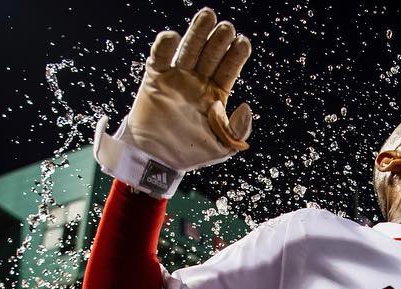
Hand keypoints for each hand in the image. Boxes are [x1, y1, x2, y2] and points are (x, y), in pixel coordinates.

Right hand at [118, 8, 251, 169]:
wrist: (157, 160)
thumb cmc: (190, 154)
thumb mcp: (222, 147)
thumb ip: (238, 130)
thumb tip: (245, 106)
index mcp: (216, 95)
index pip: (229, 70)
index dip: (236, 56)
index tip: (243, 42)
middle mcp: (197, 82)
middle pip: (210, 54)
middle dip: (219, 40)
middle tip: (227, 27)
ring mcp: (176, 78)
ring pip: (189, 49)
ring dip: (197, 33)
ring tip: (208, 16)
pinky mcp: (155, 79)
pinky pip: (160, 58)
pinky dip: (164, 46)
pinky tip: (173, 36)